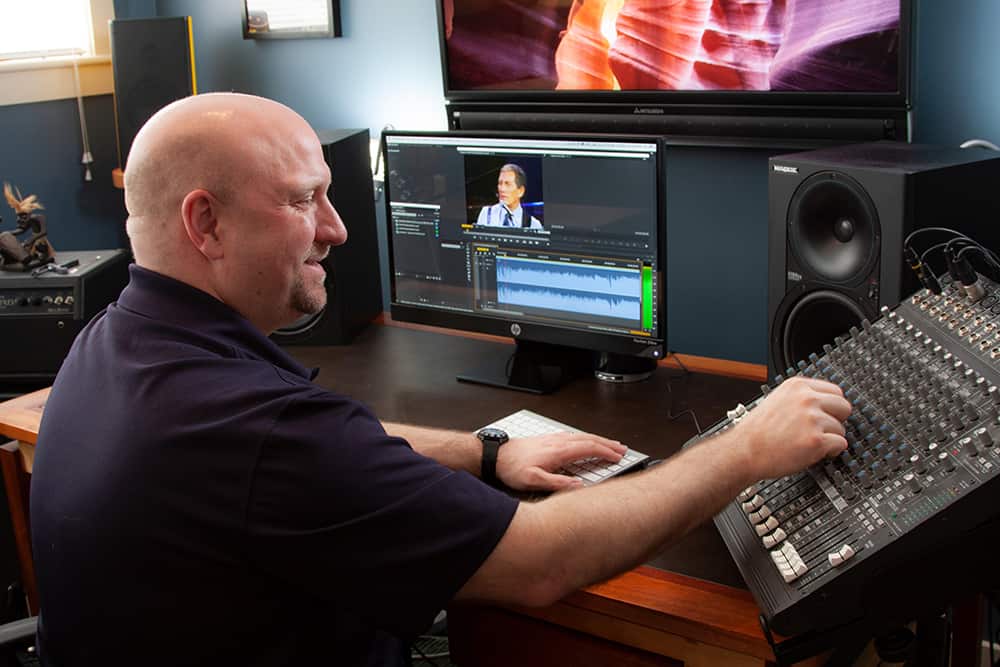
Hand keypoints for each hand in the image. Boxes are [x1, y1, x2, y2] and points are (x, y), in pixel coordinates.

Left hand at [496, 432, 626, 491]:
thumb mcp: (533, 481)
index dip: (605, 452)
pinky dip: (585, 437)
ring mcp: (552, 439)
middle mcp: (557, 442)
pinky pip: (572, 435)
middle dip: (607, 443)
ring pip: (581, 436)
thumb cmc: (512, 468)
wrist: (496, 455)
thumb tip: (579, 485)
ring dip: (598, 439)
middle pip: (588, 439)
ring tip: (610, 443)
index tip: (618, 456)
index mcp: (558, 451)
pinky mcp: (547, 439)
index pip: (588, 448)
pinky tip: (585, 440)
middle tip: (622, 448)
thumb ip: (557, 483)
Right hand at [735, 376, 851, 479]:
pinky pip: (840, 444)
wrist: (744, 451)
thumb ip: (800, 399)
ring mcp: (812, 419)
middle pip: (844, 406)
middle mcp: (806, 399)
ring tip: (809, 442)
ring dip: (830, 438)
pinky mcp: (816, 440)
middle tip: (822, 430)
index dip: (831, 406)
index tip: (827, 414)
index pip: (835, 390)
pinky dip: (830, 452)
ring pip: (842, 429)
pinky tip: (813, 452)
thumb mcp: (777, 401)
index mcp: (797, 386)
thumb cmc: (756, 432)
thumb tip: (824, 404)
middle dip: (836, 420)